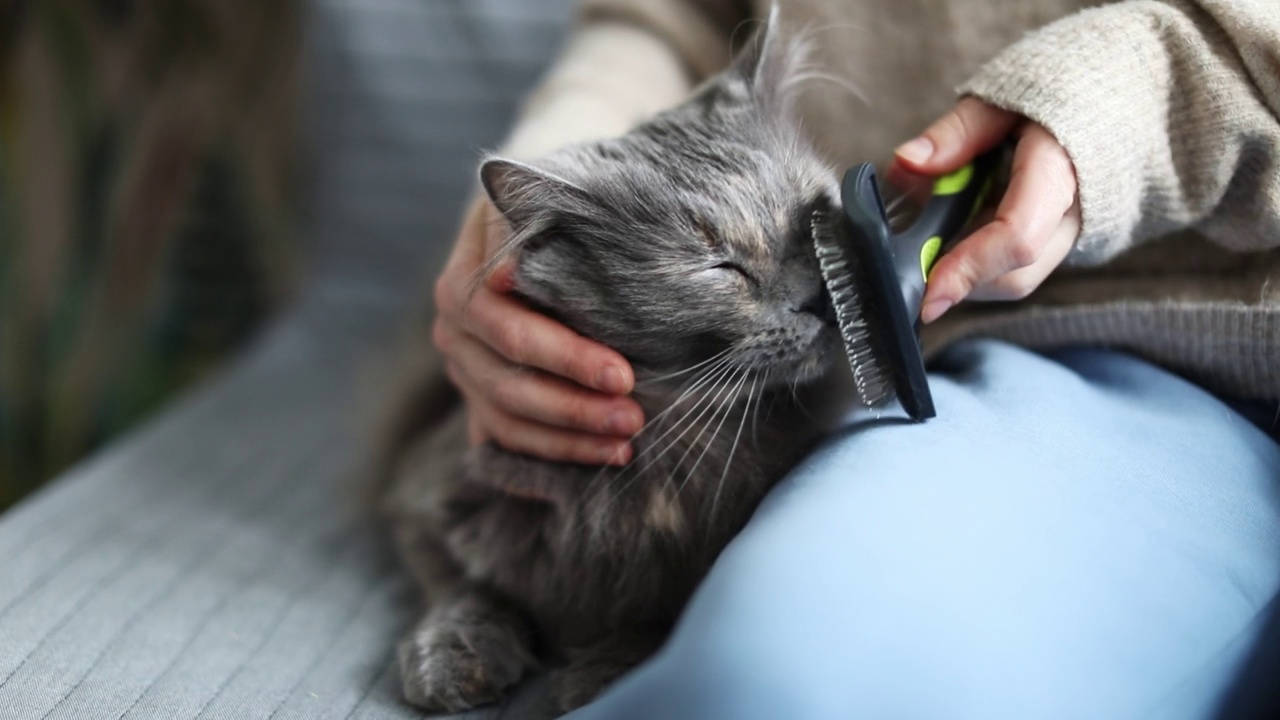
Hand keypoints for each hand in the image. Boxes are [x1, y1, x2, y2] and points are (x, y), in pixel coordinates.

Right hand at [432, 196, 643, 465]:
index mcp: (463, 286)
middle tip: (634, 420)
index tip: (622, 374)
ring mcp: (465, 371)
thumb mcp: (544, 197)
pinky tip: (594, 463)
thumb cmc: (555, 206)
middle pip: (509, 387)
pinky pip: (507, 442)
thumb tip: (507, 274)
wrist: (539, 216)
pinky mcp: (481, 399)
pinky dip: (548, 457)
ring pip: (508, 422)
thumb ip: (527, 225)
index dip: (567, 359)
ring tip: (625, 446)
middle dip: (575, 409)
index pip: (513, 334)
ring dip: (568, 442)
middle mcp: (454, 334)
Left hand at [886, 97, 1080, 323]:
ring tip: (940, 219)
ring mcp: (1070, 235)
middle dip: (956, 277)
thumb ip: (956, 132)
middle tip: (914, 250)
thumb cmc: (1059, 92)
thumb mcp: (1003, 97)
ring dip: (963, 266)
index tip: (928, 297)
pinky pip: (1013, 266)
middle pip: (1012, 276)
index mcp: (1061, 172)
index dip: (969, 270)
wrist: (1118, 98)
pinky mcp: (1058, 242)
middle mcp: (1073, 216)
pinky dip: (976, 256)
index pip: (1016, 237)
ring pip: (1011, 278)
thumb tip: (906, 163)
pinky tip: (961, 222)